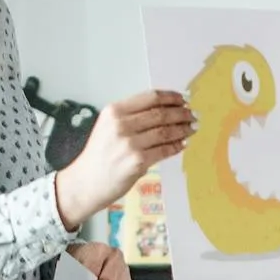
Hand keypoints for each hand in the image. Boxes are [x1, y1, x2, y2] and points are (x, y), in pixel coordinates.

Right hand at [56, 90, 196, 225]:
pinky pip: (164, 150)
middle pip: (160, 113)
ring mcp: (130, 143)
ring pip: (165, 131)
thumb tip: (164, 110)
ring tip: (192, 128)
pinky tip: (183, 143)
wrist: (86, 182)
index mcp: (114, 111)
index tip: (183, 99)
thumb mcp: (108, 127)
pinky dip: (176, 146)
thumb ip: (131, 117)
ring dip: (182, 129)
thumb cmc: (99, 155)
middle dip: (181, 113)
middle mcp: (121, 125)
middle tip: (193, 114)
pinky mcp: (138, 161)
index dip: (170, 97)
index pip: (149, 98)